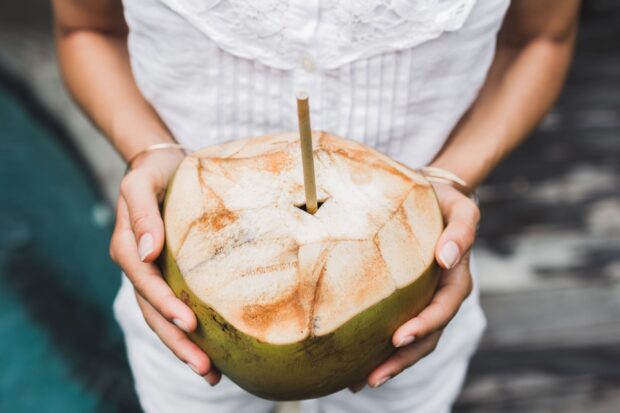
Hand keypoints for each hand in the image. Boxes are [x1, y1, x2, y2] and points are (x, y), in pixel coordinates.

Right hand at [109, 149, 221, 384]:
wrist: (161, 166)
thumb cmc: (154, 171)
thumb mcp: (142, 182)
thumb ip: (143, 213)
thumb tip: (148, 252)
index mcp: (128, 247)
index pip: (146, 283)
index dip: (165, 305)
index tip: (190, 323)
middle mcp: (139, 267)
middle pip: (154, 313)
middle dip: (177, 342)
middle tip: (205, 368)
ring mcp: (154, 275)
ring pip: (164, 319)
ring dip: (185, 347)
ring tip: (211, 373)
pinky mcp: (171, 275)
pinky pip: (177, 307)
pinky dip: (192, 331)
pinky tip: (213, 350)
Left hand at [350, 183, 478, 391]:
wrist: (431, 197)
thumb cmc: (444, 202)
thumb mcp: (461, 208)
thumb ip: (461, 230)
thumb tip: (447, 257)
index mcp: (456, 278)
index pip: (443, 307)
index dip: (425, 324)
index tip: (400, 337)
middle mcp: (440, 295)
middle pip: (426, 336)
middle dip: (400, 359)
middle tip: (372, 378)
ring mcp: (423, 301)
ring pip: (411, 341)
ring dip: (388, 364)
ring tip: (359, 383)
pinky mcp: (405, 301)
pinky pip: (395, 328)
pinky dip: (379, 349)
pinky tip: (354, 364)